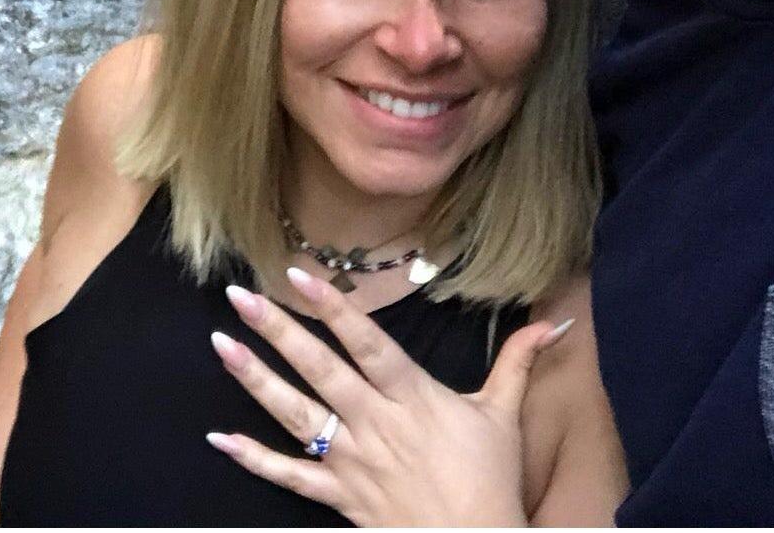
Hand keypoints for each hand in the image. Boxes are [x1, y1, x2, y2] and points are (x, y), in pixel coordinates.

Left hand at [205, 266, 571, 526]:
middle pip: (321, 371)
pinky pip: (290, 477)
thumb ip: (518, 362)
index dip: (335, 308)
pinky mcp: (340, 498)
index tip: (299, 275)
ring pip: (296, 416)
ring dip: (256, 380)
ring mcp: (353, 462)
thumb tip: (553, 323)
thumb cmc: (491, 483)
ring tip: (222, 345)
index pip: (367, 344)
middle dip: (278, 331)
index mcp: (412, 398)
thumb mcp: (503, 415)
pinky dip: (253, 459)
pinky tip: (220, 438)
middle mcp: (376, 425)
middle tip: (241, 296)